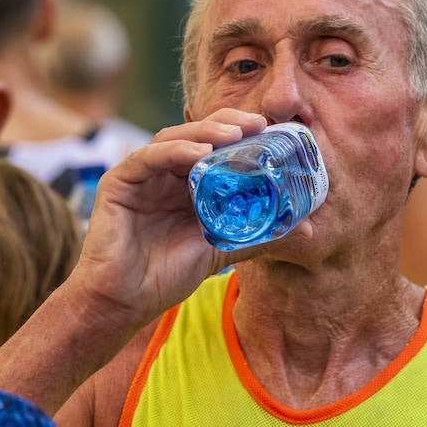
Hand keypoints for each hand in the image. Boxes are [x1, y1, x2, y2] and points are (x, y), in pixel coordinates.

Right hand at [66, 109, 274, 329]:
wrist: (124, 302)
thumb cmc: (167, 275)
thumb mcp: (222, 249)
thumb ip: (258, 235)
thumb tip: (307, 230)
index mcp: (186, 183)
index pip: (214, 145)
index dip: (240, 133)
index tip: (269, 130)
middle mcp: (164, 173)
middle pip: (196, 133)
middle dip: (227, 124)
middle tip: (256, 124)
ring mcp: (141, 175)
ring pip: (173, 138)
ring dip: (205, 131)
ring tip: (234, 134)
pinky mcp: (119, 181)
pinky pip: (148, 157)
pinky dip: (175, 150)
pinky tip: (199, 151)